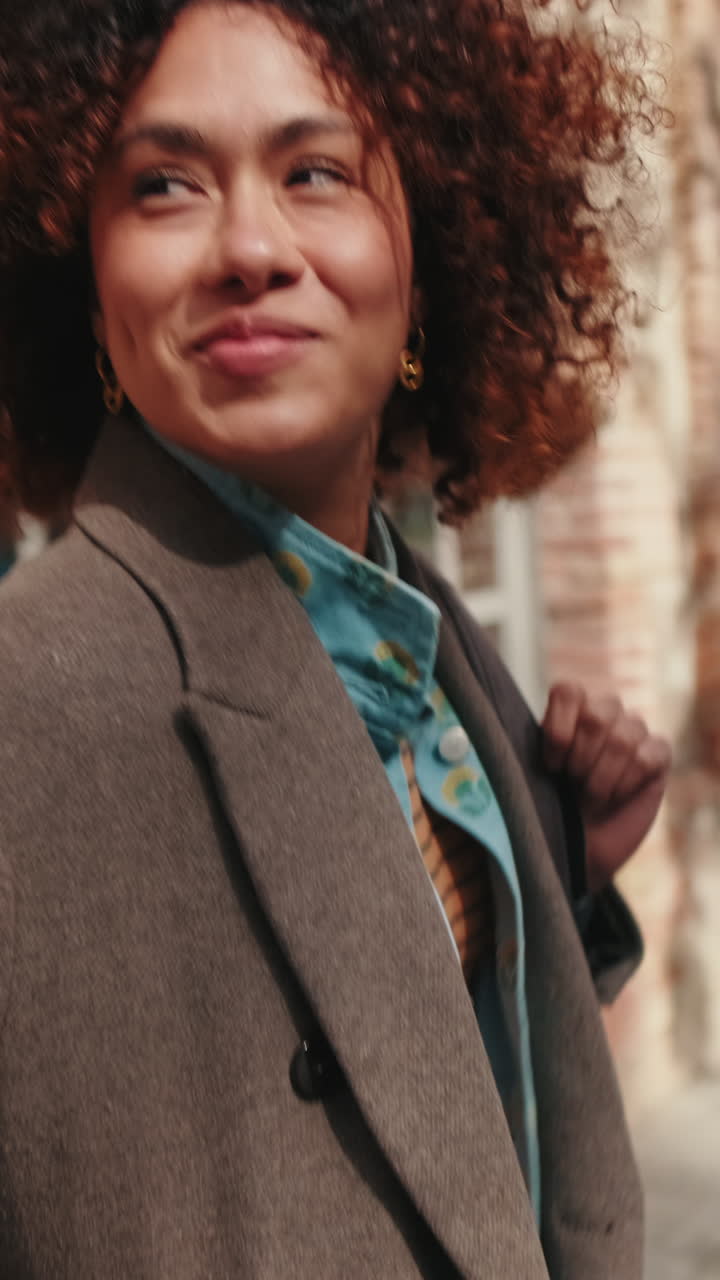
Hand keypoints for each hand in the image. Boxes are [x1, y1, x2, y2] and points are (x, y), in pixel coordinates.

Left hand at [541, 682, 671, 891]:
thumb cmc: (550, 808)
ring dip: (602, 777)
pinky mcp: (658, 753)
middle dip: (581, 760)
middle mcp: (603, 711)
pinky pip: (648, 756)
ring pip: (624, 738)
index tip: (550, 766)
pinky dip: (627, 783)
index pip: (568, 691)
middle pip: (597, 715)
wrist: (578, 848)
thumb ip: (525, 749)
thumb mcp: (530, 776)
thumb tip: (498, 738)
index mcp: (569, 707)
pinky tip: (616, 797)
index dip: (558, 731)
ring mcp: (634, 729)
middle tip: (572, 785)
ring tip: (592, 798)